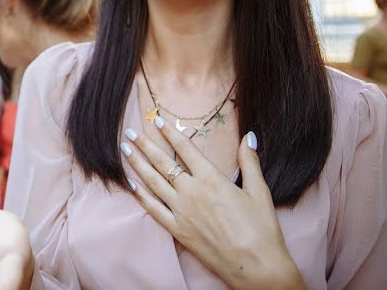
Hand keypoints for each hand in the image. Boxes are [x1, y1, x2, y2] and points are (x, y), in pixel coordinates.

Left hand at [121, 119, 304, 289]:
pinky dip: (140, 195)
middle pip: (162, 163)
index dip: (170, 133)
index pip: (185, 149)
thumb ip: (249, 162)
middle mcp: (192, 192)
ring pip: (153, 182)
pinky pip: (153, 209)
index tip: (157, 120)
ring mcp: (182, 211)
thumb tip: (248, 136)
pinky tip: (131, 184)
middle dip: (144, 145)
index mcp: (212, 179)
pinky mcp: (178, 230)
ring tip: (125, 150)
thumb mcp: (259, 191)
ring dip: (137, 164)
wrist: (256, 266)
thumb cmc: (261, 229)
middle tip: (130, 132)